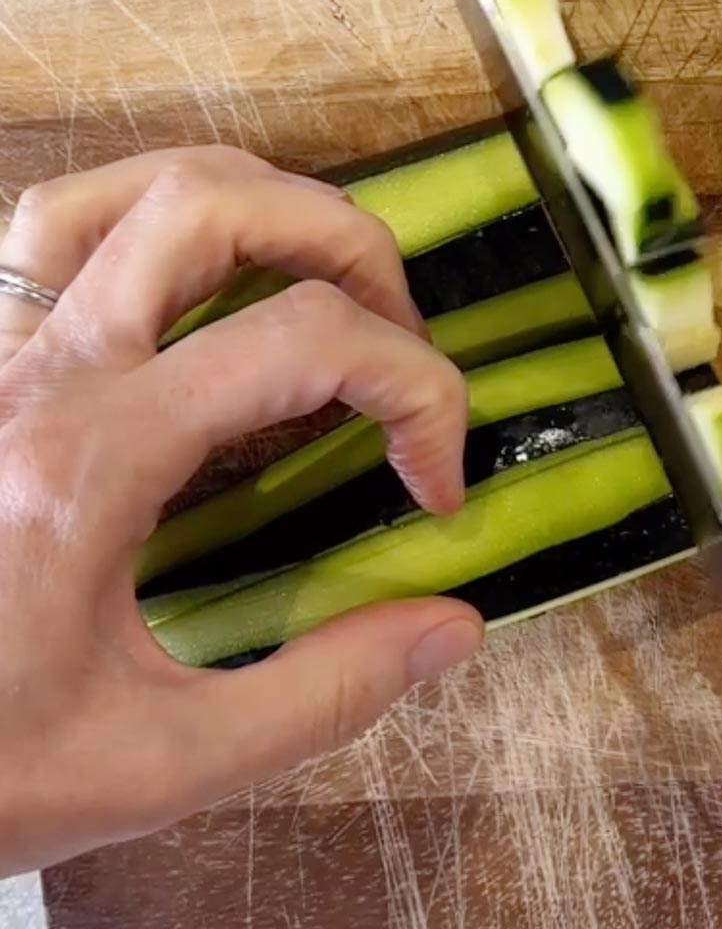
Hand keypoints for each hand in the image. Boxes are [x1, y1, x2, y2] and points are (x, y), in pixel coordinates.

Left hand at [0, 147, 483, 874]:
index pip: (302, 340)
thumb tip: (453, 628)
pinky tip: (207, 290)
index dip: (417, 393)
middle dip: (350, 250)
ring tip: (323, 283)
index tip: (439, 487)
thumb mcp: (164, 760)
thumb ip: (324, 694)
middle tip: (401, 341)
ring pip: (125, 189)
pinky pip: (60, 231)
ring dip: (255, 207)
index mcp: (89, 458)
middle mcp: (34, 373)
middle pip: (212, 206)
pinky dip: (158, 224)